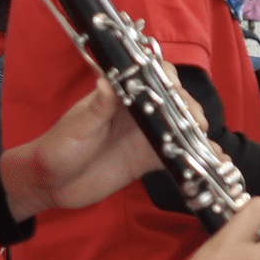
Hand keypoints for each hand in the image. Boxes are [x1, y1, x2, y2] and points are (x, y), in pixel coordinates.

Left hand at [0, 74, 203, 219]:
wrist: (49, 184)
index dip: (167, 80)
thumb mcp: (77, 127)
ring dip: (197, 134)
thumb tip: (107, 81)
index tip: (175, 91)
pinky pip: (177, 156)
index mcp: (120, 94)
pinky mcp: (148, 160)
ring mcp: (145, 135)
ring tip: (208, 147)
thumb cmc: (58, 148)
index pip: (150, 76)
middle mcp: (137, 111)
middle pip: (174, 102)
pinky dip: (194, 159)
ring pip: (180, 128)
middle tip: (195, 124)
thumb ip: (97, 107)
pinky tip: (210, 165)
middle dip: (189, 109)